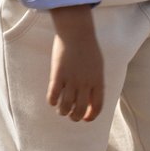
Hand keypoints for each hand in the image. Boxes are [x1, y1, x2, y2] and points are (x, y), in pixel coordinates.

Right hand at [47, 4, 103, 121]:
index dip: (90, 116)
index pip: (96, 107)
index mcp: (98, 81)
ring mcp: (71, 80)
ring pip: (66, 106)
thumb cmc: (88, 46)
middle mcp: (85, 84)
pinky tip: (52, 101)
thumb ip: (95, 82)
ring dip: (63, 111)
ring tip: (61, 110)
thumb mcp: (97, 66)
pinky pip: (53, 95)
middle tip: (71, 116)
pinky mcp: (57, 74)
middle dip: (75, 117)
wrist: (76, 32)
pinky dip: (52, 101)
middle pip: (80, 109)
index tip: (85, 118)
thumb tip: (89, 98)